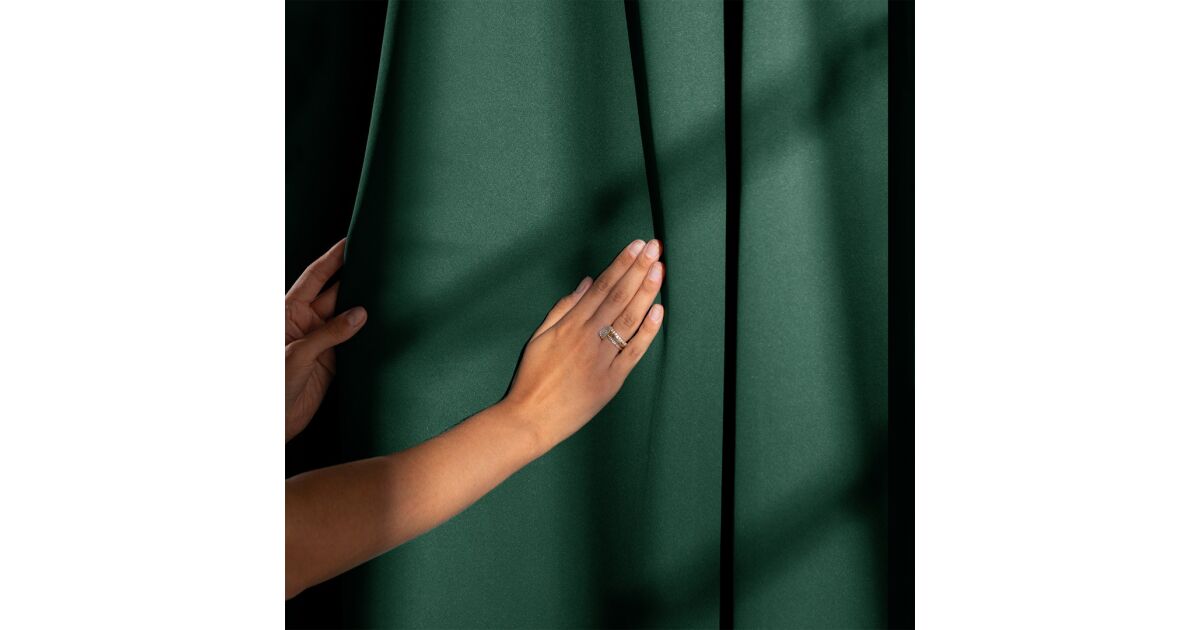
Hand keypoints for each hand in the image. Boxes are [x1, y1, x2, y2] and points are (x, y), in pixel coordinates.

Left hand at [285, 238, 367, 441]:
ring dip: (364, 309)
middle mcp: (306, 322)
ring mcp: (320, 342)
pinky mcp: (332, 362)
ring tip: (387, 292)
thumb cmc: (271, 385)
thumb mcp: (298, 353)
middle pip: (335, 294)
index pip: (314, 277)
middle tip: (378, 265)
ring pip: (347, 319)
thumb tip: (361, 313)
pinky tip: (382, 326)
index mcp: (288, 312)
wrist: (271, 424)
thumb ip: (330, 333)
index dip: (332, 259)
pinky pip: (353, 343)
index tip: (349, 242)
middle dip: (355, 280)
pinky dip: (367, 336)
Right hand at [502, 238, 664, 450]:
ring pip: (629, 319)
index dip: (621, 264)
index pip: (602, 287)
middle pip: (618, 297)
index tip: (636, 246)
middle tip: (654, 247)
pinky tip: (658, 310)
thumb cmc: (531, 378)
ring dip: (646, 292)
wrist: (530, 418)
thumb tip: (587, 283)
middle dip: (638, 269)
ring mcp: (601, 359)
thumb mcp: (539, 337)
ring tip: (659, 269)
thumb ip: (563, 308)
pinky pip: (633, 352)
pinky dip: (647, 331)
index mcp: (570, 325)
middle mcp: (587, 338)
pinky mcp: (611, 381)